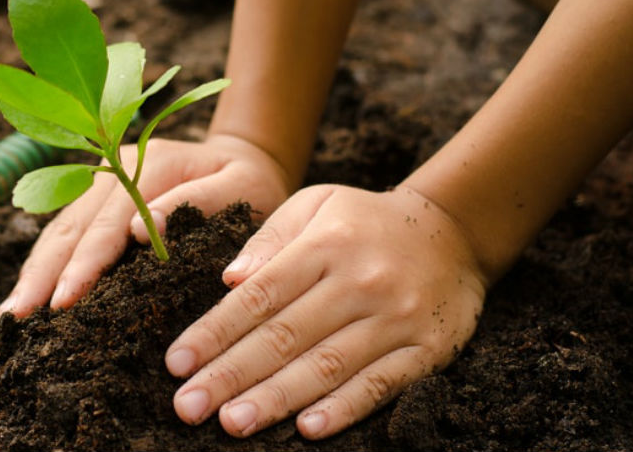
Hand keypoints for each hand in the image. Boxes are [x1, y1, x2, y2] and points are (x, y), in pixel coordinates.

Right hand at [0, 133, 292, 316]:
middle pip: (71, 226)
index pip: (108, 223)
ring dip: (34, 272)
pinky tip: (29, 293)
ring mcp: (100, 181)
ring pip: (59, 229)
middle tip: (17, 318)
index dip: (84, 263)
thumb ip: (197, 202)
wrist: (245, 158)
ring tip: (11, 314)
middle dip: (43, 274)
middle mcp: (114, 168)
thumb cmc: (251, 182)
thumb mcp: (241, 187)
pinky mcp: (97, 198)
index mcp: (149, 164)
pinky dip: (44, 263)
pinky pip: (64, 232)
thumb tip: (141, 230)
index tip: (64, 300)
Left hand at [165, 184, 487, 438]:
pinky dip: (345, 408)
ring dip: (276, 398)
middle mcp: (359, 282)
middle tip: (188, 407)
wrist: (455, 231)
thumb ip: (270, 238)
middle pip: (285, 336)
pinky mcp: (428, 349)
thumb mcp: (316, 203)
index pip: (259, 296)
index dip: (214, 332)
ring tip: (232, 422)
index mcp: (325, 246)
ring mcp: (396, 318)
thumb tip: (229, 279)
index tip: (177, 362)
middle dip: (231, 374)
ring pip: (327, 366)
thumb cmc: (365, 221)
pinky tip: (308, 429)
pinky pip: (381, 384)